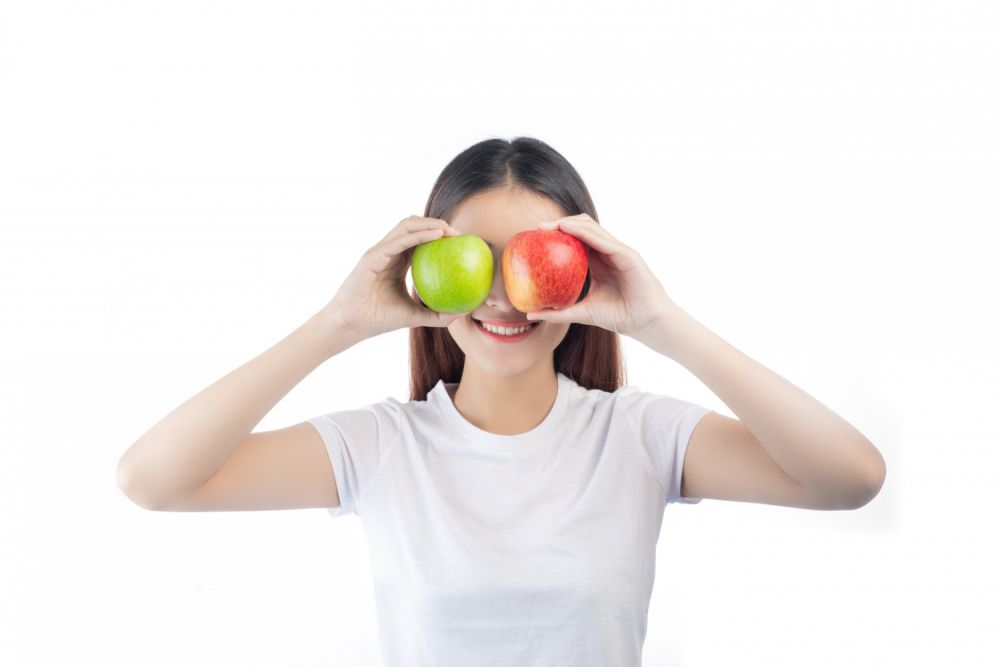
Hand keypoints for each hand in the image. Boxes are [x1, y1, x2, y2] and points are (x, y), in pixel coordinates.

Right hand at [323, 216, 463, 339]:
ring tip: (449, 230)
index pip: (419, 240)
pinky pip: (398, 241)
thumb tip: (465, 311)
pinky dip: (418, 235)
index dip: (438, 235)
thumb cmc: (379, 320)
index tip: (460, 242)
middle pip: (413, 227)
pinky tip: (437, 235)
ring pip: (405, 227)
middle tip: (458, 233)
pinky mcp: (372, 256)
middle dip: (436, 223)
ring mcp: (379, 252)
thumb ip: (438, 314)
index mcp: (396, 261)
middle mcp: (388, 252)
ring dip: (429, 223)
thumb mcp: (415, 316)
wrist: (351, 325)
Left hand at [525, 214, 675, 342]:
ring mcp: (618, 251)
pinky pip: (604, 239)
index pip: (576, 241)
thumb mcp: (582, 312)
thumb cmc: (619, 316)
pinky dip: (585, 233)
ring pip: (592, 228)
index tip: (534, 238)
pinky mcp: (627, 254)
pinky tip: (569, 230)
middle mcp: (607, 253)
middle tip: (538, 229)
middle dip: (560, 224)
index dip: (557, 235)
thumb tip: (530, 313)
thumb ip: (559, 312)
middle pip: (582, 229)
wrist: (645, 323)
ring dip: (570, 224)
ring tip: (550, 226)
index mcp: (598, 262)